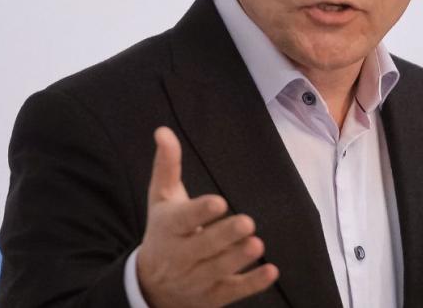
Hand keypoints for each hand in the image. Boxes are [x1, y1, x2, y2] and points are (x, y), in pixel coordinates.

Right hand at [136, 127, 278, 307]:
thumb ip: (167, 166)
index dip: (199, 212)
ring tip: (257, 243)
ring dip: (239, 258)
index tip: (219, 202)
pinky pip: (234, 291)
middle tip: (247, 222)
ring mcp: (197, 278)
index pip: (182, 220)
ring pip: (218, 270)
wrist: (151, 287)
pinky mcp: (213, 295)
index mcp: (168, 228)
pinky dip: (253, 284)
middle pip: (203, 246)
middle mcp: (180, 256)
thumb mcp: (161, 200)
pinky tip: (271, 271)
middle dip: (225, 236)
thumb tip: (163, 130)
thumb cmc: (163, 232)